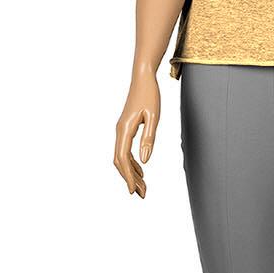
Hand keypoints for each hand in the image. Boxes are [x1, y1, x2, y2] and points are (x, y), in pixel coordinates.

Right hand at [114, 71, 160, 197]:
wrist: (143, 78)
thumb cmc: (150, 95)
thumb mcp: (153, 117)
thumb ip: (148, 139)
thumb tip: (144, 161)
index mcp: (125, 130)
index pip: (123, 159)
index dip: (127, 177)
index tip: (133, 191)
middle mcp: (119, 131)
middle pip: (120, 161)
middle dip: (130, 179)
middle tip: (141, 194)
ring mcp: (121, 130)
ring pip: (122, 157)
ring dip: (131, 173)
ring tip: (143, 187)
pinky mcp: (126, 129)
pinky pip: (125, 150)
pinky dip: (132, 163)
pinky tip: (141, 171)